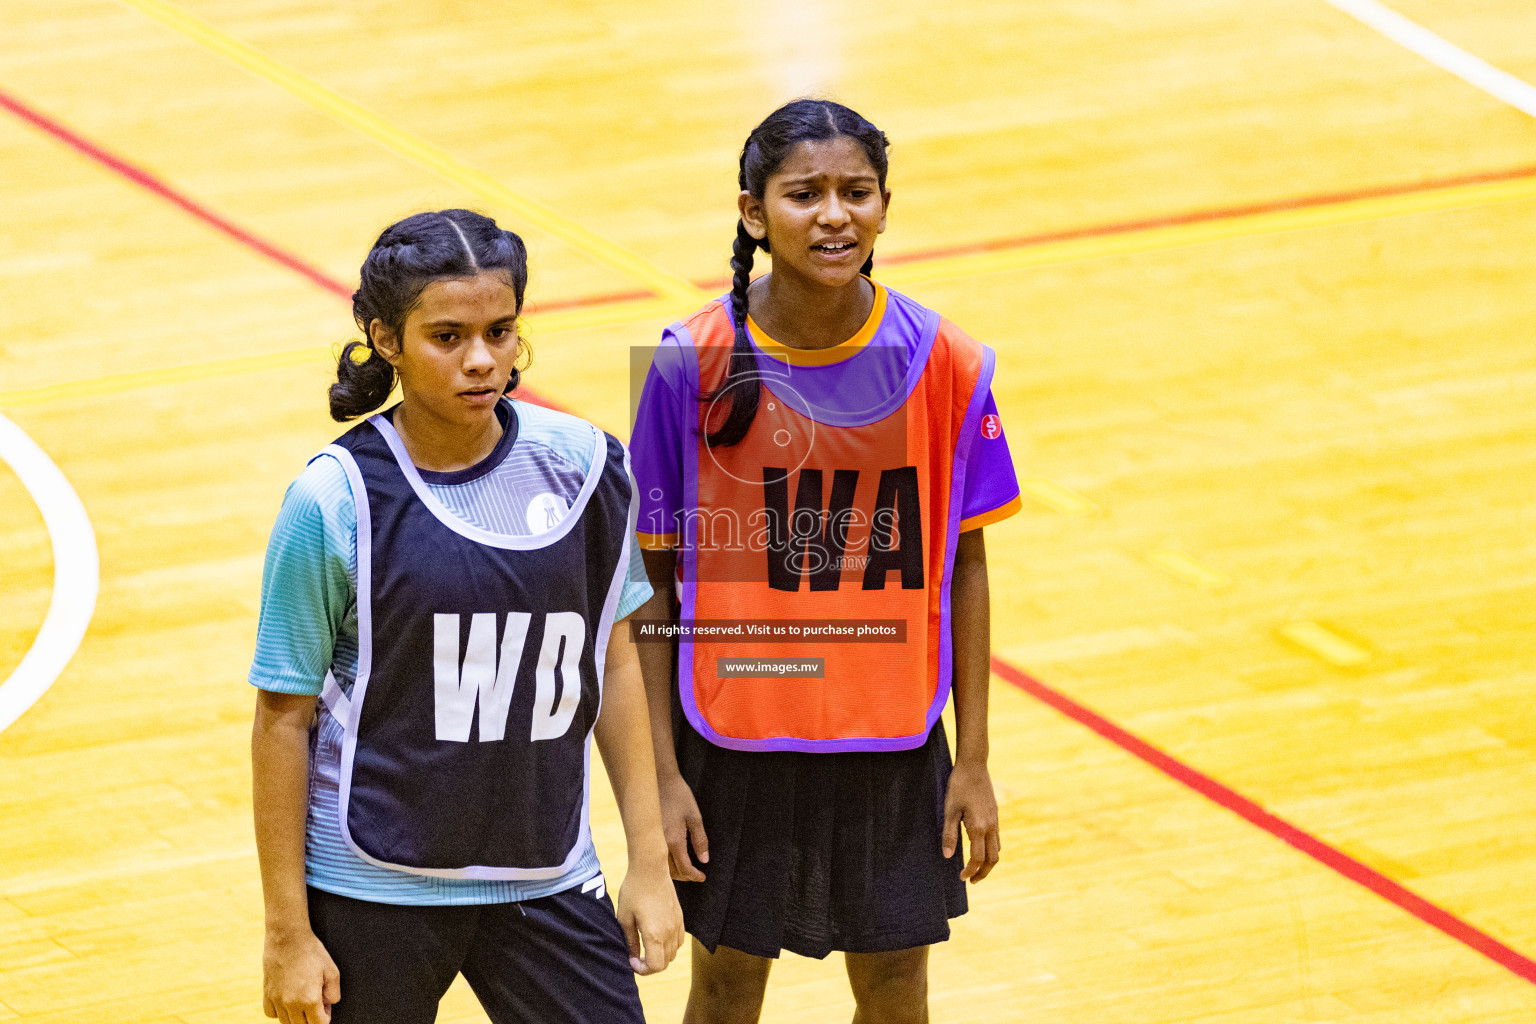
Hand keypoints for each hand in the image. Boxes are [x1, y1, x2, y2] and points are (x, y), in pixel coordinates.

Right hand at [262, 927, 340, 1023]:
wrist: (288, 938)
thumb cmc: (312, 952)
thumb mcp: (332, 971)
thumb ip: (334, 992)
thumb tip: (329, 1004)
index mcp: (310, 999)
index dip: (325, 1018)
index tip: (326, 1008)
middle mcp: (291, 1003)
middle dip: (311, 1019)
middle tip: (317, 1003)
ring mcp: (277, 999)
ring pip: (286, 1022)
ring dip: (296, 1017)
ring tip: (303, 1001)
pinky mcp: (267, 993)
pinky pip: (271, 1013)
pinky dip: (279, 1012)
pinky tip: (287, 1000)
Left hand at [614, 863, 684, 975]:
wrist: (650, 869)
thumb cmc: (634, 891)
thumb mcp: (625, 918)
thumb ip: (630, 941)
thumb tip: (632, 957)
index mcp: (655, 934)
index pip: (655, 966)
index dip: (643, 969)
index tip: (632, 959)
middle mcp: (669, 932)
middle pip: (665, 963)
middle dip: (650, 965)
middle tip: (637, 955)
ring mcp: (677, 924)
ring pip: (673, 953)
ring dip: (661, 956)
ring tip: (646, 946)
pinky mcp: (680, 917)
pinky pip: (679, 940)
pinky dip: (670, 946)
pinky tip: (657, 936)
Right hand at [658, 771, 708, 881]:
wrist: (658, 780)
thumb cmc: (679, 796)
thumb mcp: (695, 817)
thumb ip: (700, 840)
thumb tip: (704, 860)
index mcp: (673, 840)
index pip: (684, 868)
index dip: (694, 875)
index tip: (702, 877)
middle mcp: (659, 844)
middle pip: (670, 872)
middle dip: (684, 877)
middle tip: (695, 875)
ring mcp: (650, 840)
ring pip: (660, 866)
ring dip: (672, 872)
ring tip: (685, 870)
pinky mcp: (645, 835)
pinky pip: (654, 856)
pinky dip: (663, 863)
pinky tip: (671, 859)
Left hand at [942, 759, 1000, 883]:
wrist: (974, 766)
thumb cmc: (959, 786)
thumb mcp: (949, 810)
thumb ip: (949, 834)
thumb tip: (947, 856)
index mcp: (979, 827)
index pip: (978, 858)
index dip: (970, 871)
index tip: (961, 878)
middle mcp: (991, 826)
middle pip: (992, 859)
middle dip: (983, 873)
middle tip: (971, 880)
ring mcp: (995, 820)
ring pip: (997, 850)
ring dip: (988, 863)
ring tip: (976, 869)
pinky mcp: (995, 815)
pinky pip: (997, 839)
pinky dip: (990, 850)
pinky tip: (980, 849)